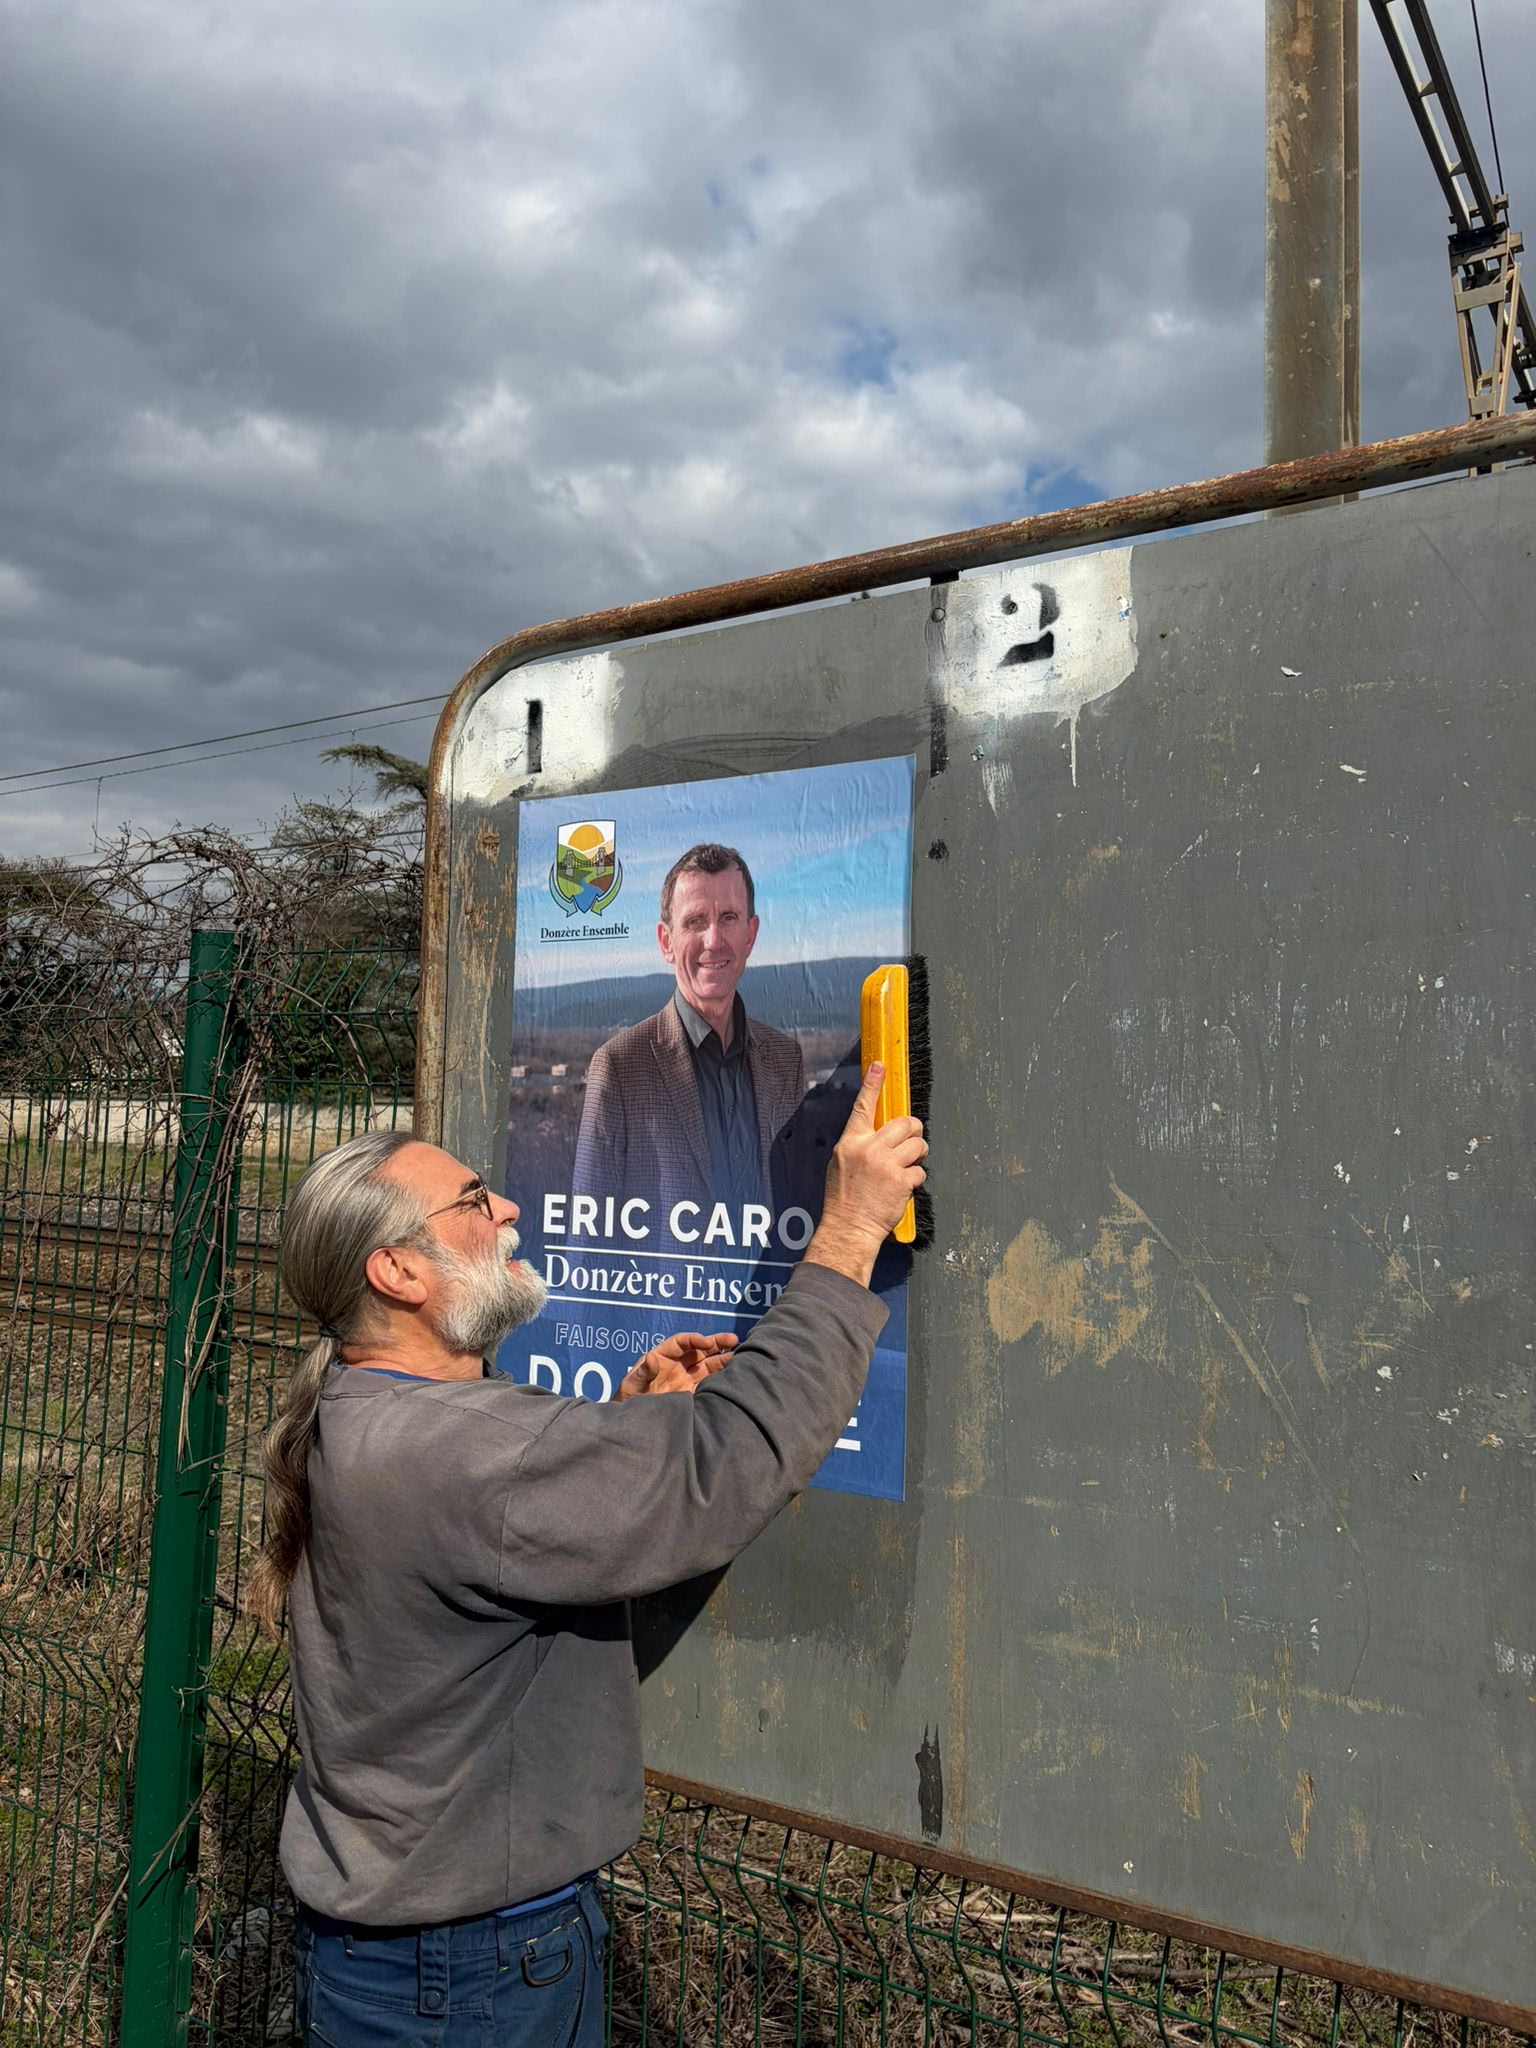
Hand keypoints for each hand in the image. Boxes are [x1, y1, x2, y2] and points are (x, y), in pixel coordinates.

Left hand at [617, 1330, 738, 1399]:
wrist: (633, 1423)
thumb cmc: (628, 1400)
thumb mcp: (631, 1385)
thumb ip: (642, 1373)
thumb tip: (651, 1358)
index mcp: (662, 1357)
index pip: (681, 1343)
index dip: (694, 1340)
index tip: (706, 1342)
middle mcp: (677, 1365)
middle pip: (699, 1349)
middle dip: (716, 1343)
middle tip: (734, 1339)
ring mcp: (687, 1379)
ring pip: (708, 1364)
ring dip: (723, 1358)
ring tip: (740, 1356)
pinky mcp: (693, 1394)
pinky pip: (710, 1382)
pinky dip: (722, 1377)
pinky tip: (734, 1375)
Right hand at [804, 1062, 926, 1289]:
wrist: (849, 1227)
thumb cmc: (843, 1200)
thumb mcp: (840, 1165)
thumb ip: (859, 1146)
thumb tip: (878, 1135)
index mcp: (851, 1142)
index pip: (862, 1107)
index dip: (872, 1084)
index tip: (880, 1066)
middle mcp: (868, 1148)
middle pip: (904, 1122)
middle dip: (913, 1130)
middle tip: (912, 1140)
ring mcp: (885, 1163)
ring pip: (917, 1143)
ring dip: (917, 1154)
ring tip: (906, 1166)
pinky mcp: (901, 1180)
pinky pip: (919, 1169)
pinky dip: (915, 1178)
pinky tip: (903, 1186)